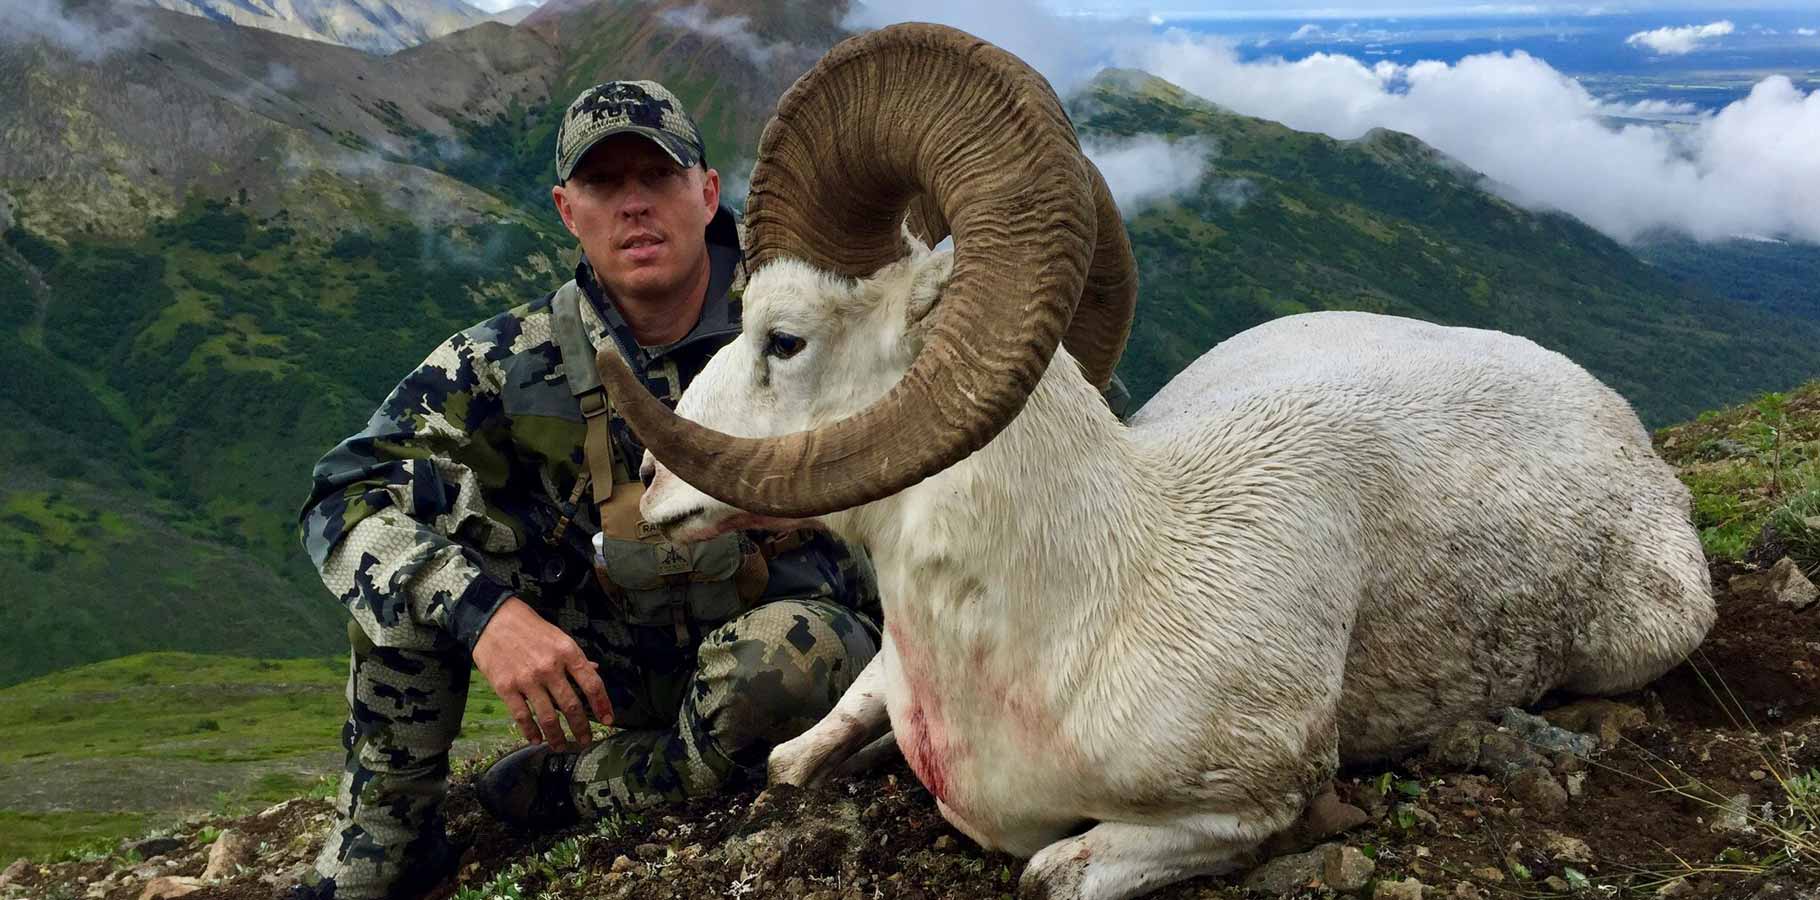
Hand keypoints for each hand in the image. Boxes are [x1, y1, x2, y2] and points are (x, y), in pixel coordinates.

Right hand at [472, 597, 612, 750]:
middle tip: (585, 741)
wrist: (492, 619)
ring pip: (548, 717)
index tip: (608, 720)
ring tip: (561, 746)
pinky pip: (522, 716)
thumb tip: (595, 670)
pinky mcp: (506, 687)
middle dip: (581, 728)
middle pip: (572, 706)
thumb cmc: (529, 627)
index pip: (592, 684)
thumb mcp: (558, 636)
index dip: (603, 705)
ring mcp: (528, 679)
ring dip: (557, 737)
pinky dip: (530, 732)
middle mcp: (550, 667)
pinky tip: (536, 740)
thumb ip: (575, 657)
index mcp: (567, 652)